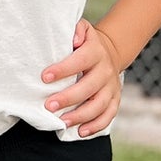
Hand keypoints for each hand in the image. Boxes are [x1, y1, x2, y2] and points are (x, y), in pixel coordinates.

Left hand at [40, 18, 122, 135]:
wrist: (110, 50)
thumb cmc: (85, 42)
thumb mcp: (83, 29)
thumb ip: (77, 29)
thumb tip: (74, 39)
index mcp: (96, 51)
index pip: (80, 60)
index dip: (63, 69)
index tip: (45, 77)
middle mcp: (106, 70)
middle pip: (89, 87)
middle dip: (68, 98)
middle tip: (49, 105)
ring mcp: (112, 86)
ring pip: (99, 104)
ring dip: (80, 115)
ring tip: (62, 121)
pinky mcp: (115, 99)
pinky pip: (108, 115)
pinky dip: (96, 125)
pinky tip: (80, 131)